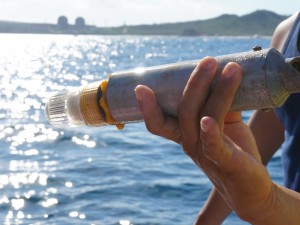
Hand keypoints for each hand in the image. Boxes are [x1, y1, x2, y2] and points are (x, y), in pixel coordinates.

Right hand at [135, 57, 273, 223]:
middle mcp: (189, 142)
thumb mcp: (225, 123)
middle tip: (207, 61)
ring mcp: (204, 153)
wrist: (249, 185)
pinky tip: (207, 121)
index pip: (158, 122)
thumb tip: (226, 73)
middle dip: (194, 83)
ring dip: (217, 91)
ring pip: (202, 118)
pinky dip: (209, 132)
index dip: (147, 107)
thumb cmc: (234, 151)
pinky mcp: (225, 162)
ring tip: (231, 69)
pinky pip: (213, 145)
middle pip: (183, 110)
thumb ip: (221, 103)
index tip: (141, 87)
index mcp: (184, 134)